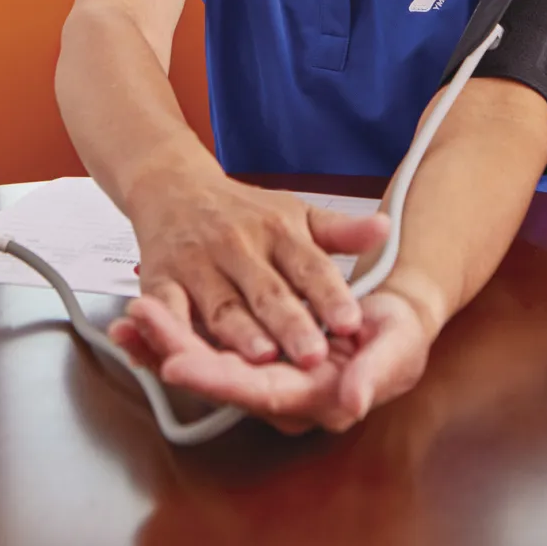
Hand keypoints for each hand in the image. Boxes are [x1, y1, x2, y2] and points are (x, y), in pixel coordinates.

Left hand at [108, 286, 434, 434]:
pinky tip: (139, 318)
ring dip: (164, 340)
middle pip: (220, 378)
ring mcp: (263, 373)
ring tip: (128, 317)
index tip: (177, 364)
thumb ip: (372, 373)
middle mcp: (280, 393)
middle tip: (138, 326)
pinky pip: (207, 343)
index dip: (216, 377)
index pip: (257, 392)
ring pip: (206, 360)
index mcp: (313, 397)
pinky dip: (172, 331)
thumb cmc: (398, 336)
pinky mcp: (253, 353)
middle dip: (175, 352)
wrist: (394, 319)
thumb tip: (347, 402)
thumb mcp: (398, 348)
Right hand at [123, 169, 389, 368]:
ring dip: (240, 334)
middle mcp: (239, 247)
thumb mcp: (297, 213)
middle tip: (314, 356)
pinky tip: (184, 354)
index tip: (354, 322)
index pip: (310, 266)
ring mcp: (198, 264)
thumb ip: (341, 232)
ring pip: (222, 307)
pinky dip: (169, 331)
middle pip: (268, 292)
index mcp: (278, 231)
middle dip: (291, 325)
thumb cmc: (244, 212)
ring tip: (262, 359)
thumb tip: (386, 229)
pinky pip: (166, 311)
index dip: (331, 295)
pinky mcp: (160, 280)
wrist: (175, 186)